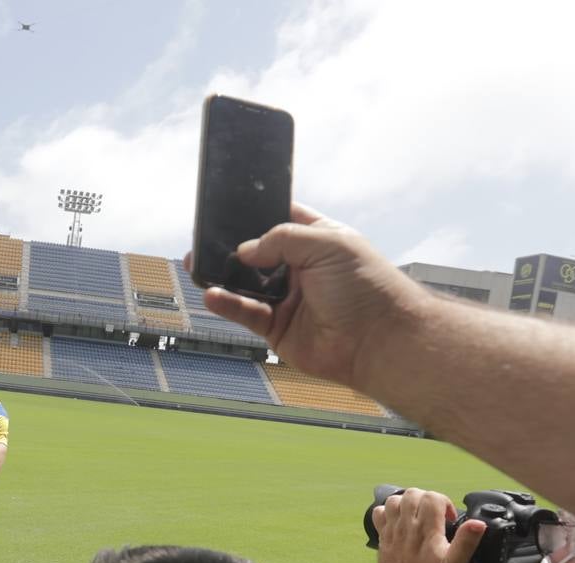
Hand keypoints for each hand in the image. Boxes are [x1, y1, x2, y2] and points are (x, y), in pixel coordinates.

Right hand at [187, 203, 427, 387]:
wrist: (378, 341)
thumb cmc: (365, 286)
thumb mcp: (326, 244)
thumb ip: (281, 239)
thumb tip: (244, 250)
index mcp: (318, 240)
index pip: (282, 219)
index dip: (258, 213)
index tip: (230, 210)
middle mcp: (301, 268)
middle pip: (257, 253)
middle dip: (231, 248)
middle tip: (203, 242)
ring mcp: (288, 299)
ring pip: (246, 284)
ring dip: (222, 276)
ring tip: (196, 266)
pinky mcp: (277, 328)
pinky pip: (246, 313)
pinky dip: (227, 303)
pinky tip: (212, 294)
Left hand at [371, 488, 486, 562]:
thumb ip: (466, 542)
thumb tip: (478, 523)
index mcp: (427, 529)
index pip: (433, 497)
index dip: (444, 502)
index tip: (449, 518)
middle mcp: (407, 525)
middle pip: (413, 494)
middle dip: (426, 499)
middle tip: (434, 515)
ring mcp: (392, 529)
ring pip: (395, 500)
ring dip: (407, 503)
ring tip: (417, 515)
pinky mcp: (383, 535)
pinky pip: (379, 513)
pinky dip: (388, 511)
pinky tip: (399, 521)